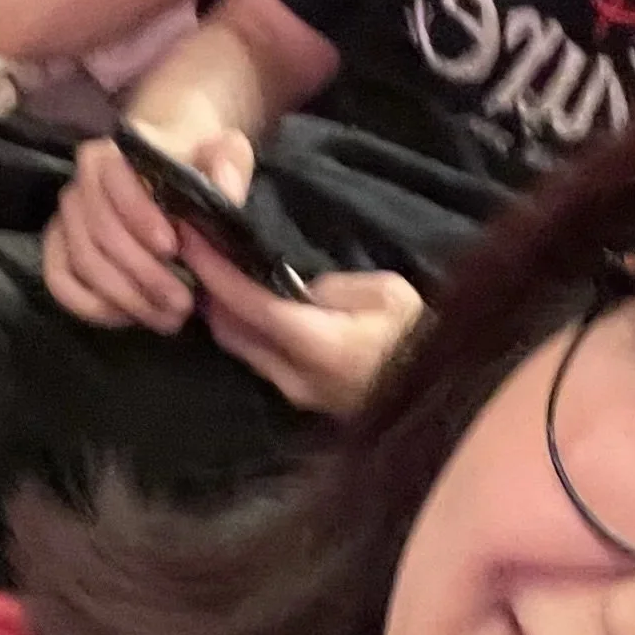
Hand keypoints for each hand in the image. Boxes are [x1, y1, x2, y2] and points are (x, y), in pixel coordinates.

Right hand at [42, 125, 255, 331]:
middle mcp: (79, 185)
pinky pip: (60, 282)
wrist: (170, 181)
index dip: (139, 216)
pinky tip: (130, 318)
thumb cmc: (194, 168)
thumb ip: (230, 161)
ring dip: (126, 299)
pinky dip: (93, 307)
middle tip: (183, 304)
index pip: (112, 181)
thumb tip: (225, 184)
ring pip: (83, 263)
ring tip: (168, 317)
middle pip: (98, 232)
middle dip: (142, 274)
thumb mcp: (223, 155)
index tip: (173, 248)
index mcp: (110, 156)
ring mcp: (66, 220)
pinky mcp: (58, 251)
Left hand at [183, 247, 424, 415]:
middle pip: (230, 331)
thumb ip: (330, 289)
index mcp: (316, 345)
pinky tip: (243, 302)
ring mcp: (297, 394)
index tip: (190, 236)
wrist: (443, 396)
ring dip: (222, 311)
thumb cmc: (420, 338)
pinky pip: (257, 358)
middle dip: (207, 290)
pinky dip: (243, 327)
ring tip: (214, 271)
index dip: (213, 269)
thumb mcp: (383, 294)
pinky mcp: (302, 398)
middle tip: (195, 247)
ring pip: (240, 348)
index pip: (247, 304)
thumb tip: (295, 290)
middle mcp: (295, 377)